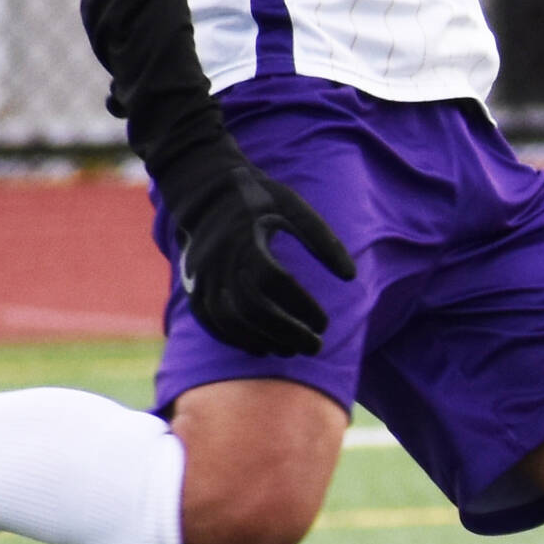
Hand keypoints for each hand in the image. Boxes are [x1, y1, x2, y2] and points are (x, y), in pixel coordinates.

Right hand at [172, 160, 356, 357]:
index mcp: (247, 239)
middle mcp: (220, 261)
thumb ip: (323, 239)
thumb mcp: (293, 207)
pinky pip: (212, 322)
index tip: (324, 323)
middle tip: (315, 346)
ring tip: (290, 351)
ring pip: (231, 321)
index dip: (302, 306)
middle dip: (287, 333)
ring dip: (262, 341)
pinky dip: (236, 340)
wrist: (204, 192)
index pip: (276, 281)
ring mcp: (201, 277)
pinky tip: (261, 348)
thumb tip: (351, 276)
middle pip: (253, 308)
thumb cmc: (258, 199)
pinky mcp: (193, 288)